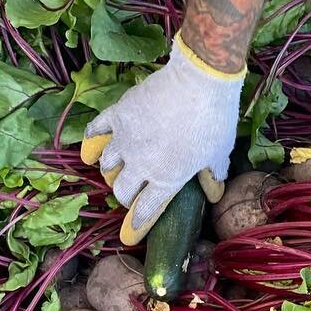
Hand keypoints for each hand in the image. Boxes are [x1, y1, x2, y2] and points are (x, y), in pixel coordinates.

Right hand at [80, 35, 243, 244]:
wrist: (198, 82)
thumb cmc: (214, 121)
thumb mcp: (220, 154)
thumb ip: (213, 176)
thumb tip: (214, 193)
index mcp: (167, 180)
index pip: (145, 210)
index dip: (137, 222)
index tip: (132, 228)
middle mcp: (140, 165)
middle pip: (121, 190)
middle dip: (124, 195)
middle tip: (130, 191)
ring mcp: (125, 140)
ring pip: (106, 164)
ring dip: (109, 169)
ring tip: (113, 168)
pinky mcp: (117, 115)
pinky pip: (96, 131)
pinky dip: (92, 140)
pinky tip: (90, 147)